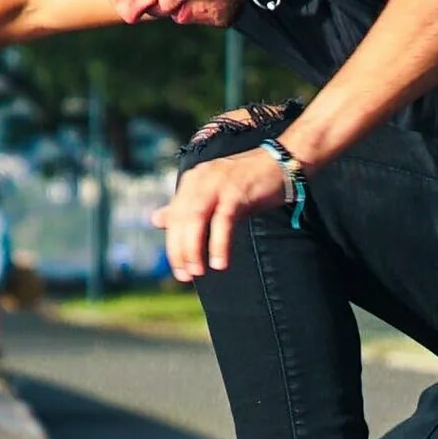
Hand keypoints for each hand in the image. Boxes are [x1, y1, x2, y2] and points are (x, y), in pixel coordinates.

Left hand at [154, 146, 295, 280]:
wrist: (283, 162)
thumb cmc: (249, 182)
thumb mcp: (213, 195)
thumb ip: (186, 209)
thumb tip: (155, 220)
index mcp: (192, 181)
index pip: (174, 218)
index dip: (173, 246)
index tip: (179, 270)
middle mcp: (200, 179)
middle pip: (181, 219)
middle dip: (180, 250)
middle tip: (185, 276)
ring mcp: (218, 183)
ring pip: (195, 219)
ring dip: (194, 248)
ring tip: (198, 272)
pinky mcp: (236, 191)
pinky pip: (222, 221)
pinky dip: (218, 243)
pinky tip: (219, 262)